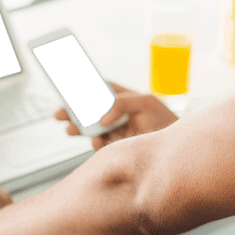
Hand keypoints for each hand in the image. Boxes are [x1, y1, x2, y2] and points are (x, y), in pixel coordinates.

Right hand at [54, 82, 178, 149]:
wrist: (176, 149)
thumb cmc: (164, 120)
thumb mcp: (145, 103)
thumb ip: (122, 104)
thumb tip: (102, 118)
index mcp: (122, 98)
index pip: (99, 89)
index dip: (82, 86)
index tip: (65, 85)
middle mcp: (116, 114)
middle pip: (88, 110)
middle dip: (71, 111)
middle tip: (58, 114)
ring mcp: (115, 131)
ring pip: (90, 129)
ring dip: (77, 129)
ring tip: (69, 129)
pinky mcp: (116, 147)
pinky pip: (99, 145)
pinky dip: (94, 143)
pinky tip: (95, 141)